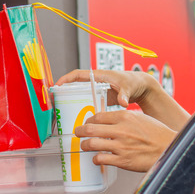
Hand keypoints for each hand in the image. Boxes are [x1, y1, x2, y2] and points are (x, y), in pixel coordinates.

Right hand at [56, 69, 189, 129]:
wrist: (141, 87)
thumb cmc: (133, 82)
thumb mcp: (128, 87)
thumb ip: (124, 95)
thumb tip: (123, 103)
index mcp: (99, 76)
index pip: (78, 75)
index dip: (66, 79)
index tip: (57, 86)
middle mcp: (95, 83)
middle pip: (75, 86)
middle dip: (63, 92)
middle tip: (54, 103)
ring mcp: (97, 91)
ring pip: (80, 95)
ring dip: (71, 102)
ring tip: (62, 113)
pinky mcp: (100, 99)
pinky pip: (87, 102)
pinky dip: (81, 109)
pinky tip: (78, 119)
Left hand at [76, 110, 176, 172]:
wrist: (169, 148)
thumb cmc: (156, 133)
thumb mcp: (139, 118)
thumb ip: (123, 118)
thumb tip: (107, 120)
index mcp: (125, 116)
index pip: (98, 116)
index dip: (88, 120)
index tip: (87, 123)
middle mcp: (121, 130)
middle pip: (90, 129)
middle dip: (80, 131)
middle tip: (78, 133)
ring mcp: (121, 146)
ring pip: (92, 144)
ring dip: (84, 145)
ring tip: (84, 146)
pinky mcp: (123, 160)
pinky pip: (101, 159)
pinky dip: (96, 158)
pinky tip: (97, 158)